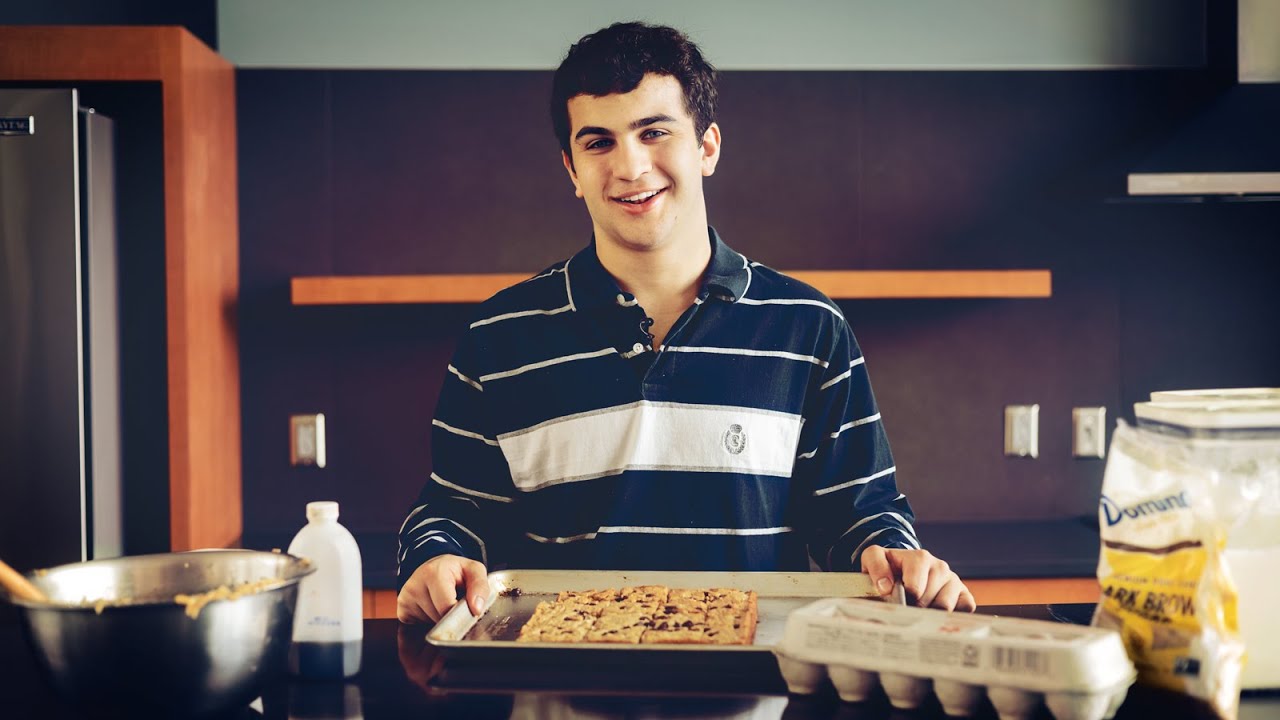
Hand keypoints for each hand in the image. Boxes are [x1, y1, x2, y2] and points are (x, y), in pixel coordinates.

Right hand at [397, 554, 488, 623]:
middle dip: (451, 617)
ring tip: (443, 604)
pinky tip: (433, 608)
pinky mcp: (401, 610)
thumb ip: (480, 587)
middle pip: (438, 618)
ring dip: (440, 620)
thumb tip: (476, 609)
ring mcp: (405, 599)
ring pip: (429, 625)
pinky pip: (419, 627)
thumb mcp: (473, 570)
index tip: (467, 610)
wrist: (434, 566)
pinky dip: (429, 622)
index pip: (446, 607)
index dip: (459, 613)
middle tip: (456, 604)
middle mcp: (414, 586)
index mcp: (433, 573)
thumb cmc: (455, 570)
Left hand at [860, 546, 975, 611]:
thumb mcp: (873, 558)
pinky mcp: (963, 592)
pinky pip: (965, 608)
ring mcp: (953, 579)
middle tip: (907, 606)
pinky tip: (935, 612)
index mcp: (920, 557)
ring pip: (947, 607)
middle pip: (931, 601)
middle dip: (917, 609)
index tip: (895, 599)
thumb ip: (876, 567)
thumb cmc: (887, 567)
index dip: (904, 599)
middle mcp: (940, 566)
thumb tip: (887, 587)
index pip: (916, 588)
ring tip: (919, 608)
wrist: (900, 567)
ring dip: (931, 613)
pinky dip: (951, 615)